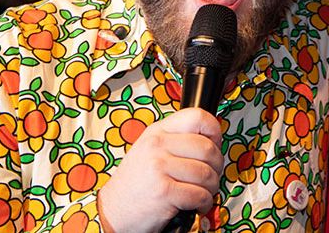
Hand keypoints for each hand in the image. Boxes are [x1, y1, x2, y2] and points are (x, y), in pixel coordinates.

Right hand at [98, 108, 223, 232]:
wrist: (111, 211)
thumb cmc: (136, 184)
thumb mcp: (151, 150)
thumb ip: (177, 140)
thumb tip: (213, 140)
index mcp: (158, 131)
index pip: (197, 116)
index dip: (214, 131)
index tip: (215, 144)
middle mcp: (157, 145)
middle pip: (208, 148)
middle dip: (217, 166)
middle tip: (211, 176)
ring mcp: (159, 167)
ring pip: (206, 173)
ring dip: (211, 188)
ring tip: (203, 192)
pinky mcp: (163, 191)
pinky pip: (199, 194)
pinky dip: (204, 203)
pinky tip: (196, 205)